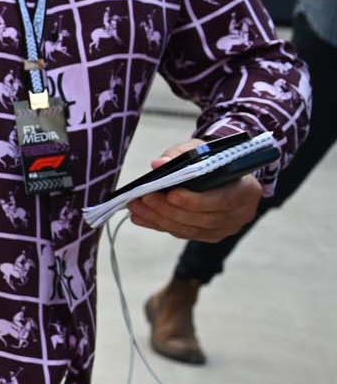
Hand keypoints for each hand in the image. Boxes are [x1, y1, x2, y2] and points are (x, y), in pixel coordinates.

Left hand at [127, 138, 262, 241]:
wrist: (225, 171)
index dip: (195, 200)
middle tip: (144, 199)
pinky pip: (183, 233)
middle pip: (203, 219)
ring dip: (159, 219)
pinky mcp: (209, 235)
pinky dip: (159, 224)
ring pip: (190, 230)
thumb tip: (158, 164)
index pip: (222, 200)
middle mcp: (240, 214)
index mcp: (247, 190)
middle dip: (169, 210)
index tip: (170, 194)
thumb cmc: (214, 158)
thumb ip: (181, 153)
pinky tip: (140, 216)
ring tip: (135, 207)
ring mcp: (225, 228)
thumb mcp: (202, 148)